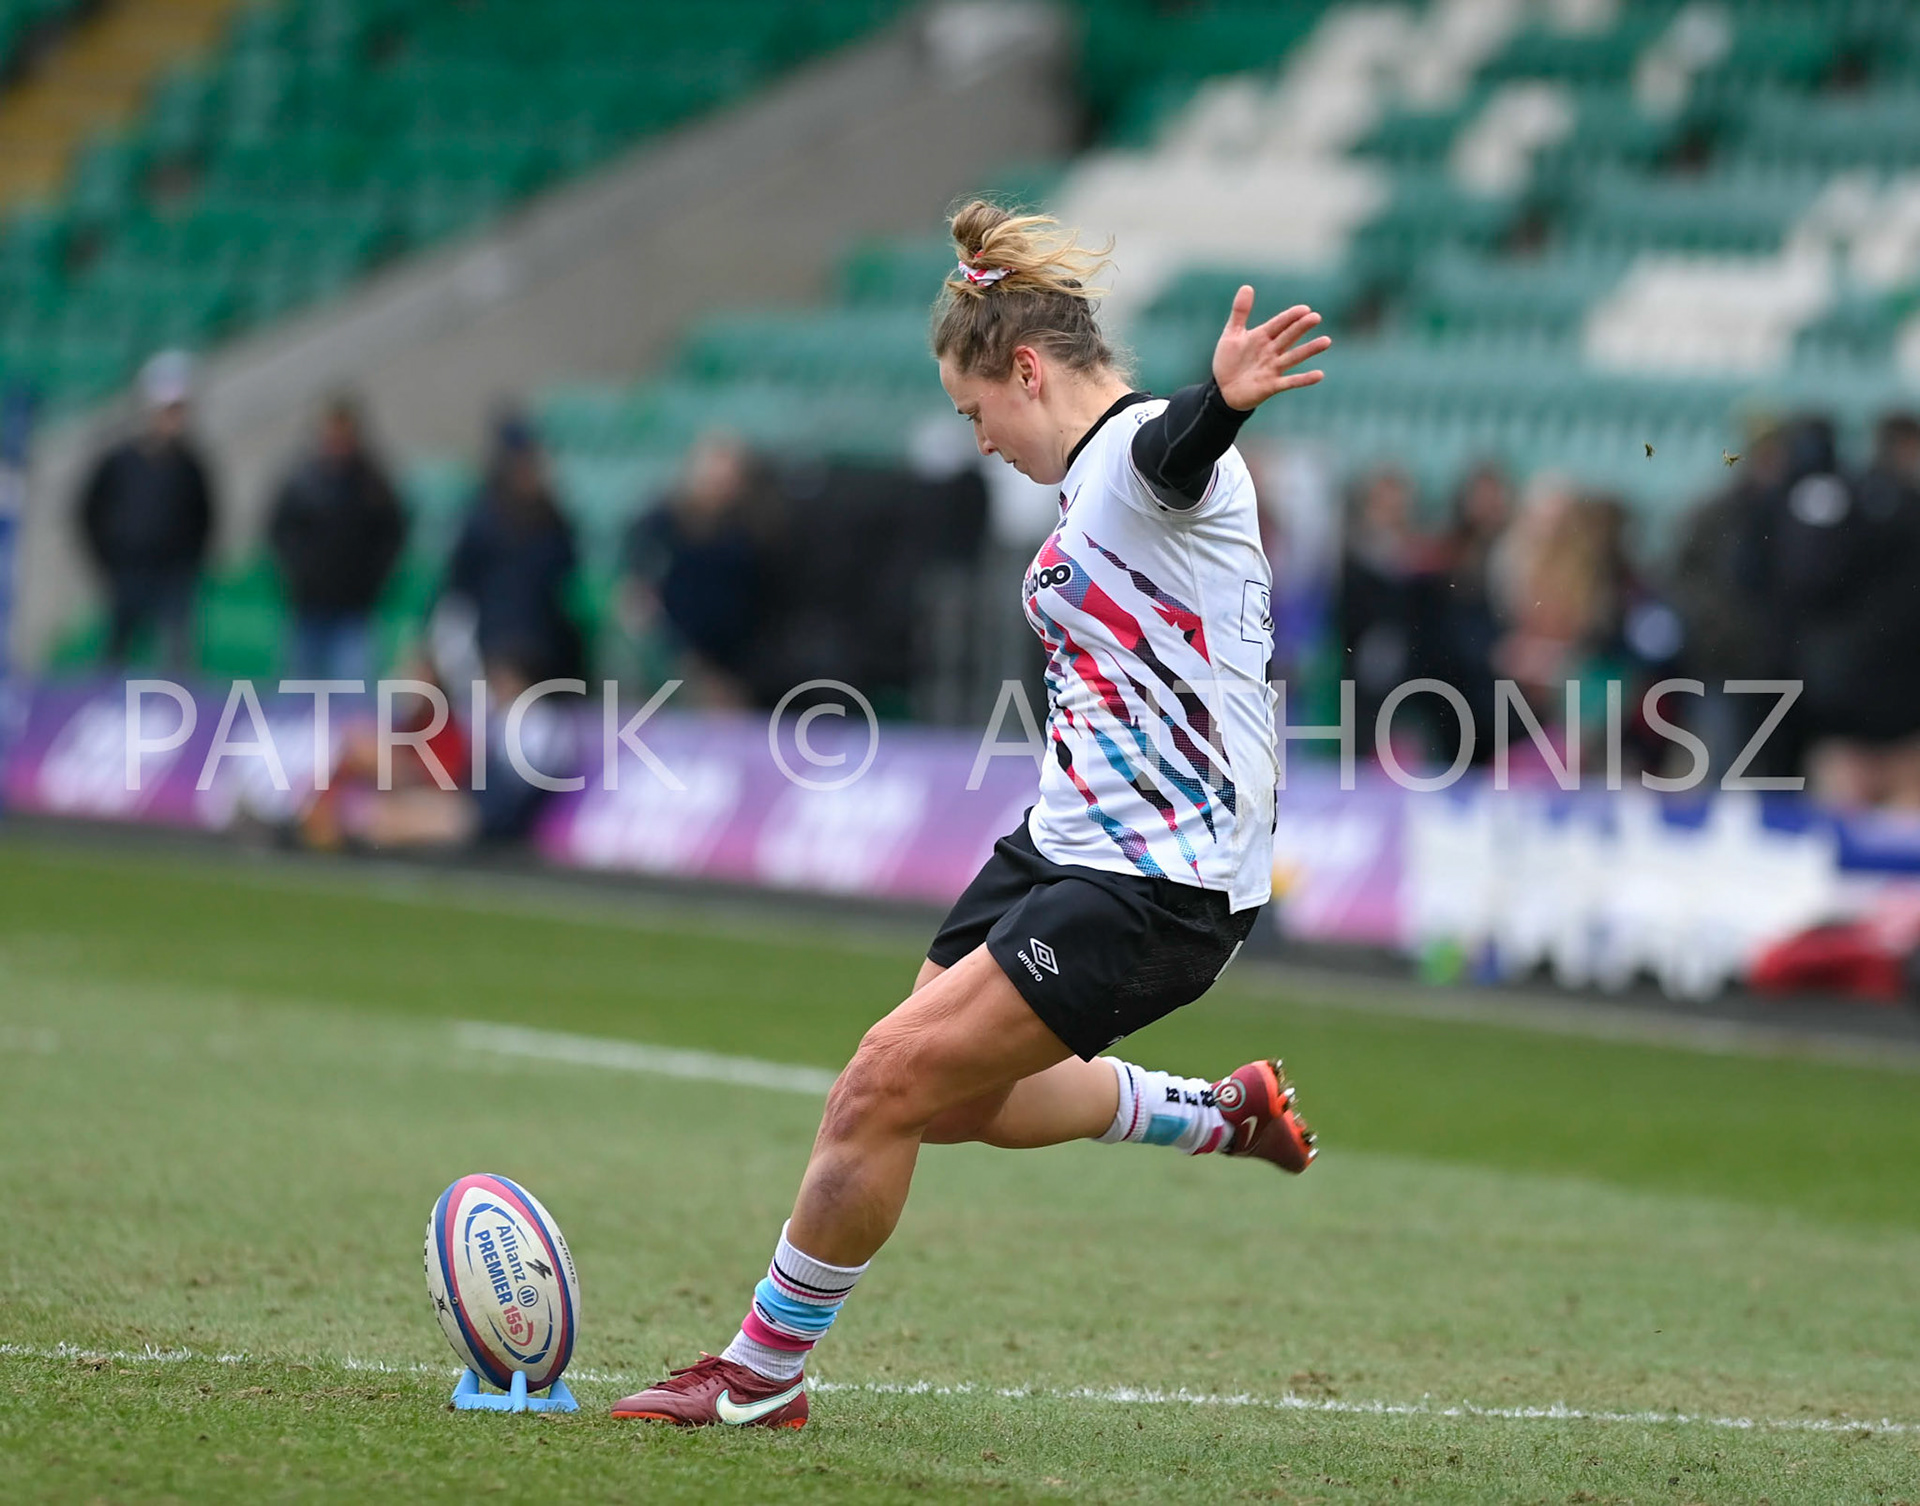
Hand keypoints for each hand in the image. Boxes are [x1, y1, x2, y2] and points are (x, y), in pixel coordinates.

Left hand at [1211, 287, 1331, 411]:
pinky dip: (1304, 379)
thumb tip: (1247, 286)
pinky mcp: (1272, 386)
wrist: (1222, 390)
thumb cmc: (1228, 361)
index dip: (1290, 316)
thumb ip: (1240, 312)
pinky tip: (1320, 375)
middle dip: (1301, 327)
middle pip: (1289, 337)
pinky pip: (1290, 382)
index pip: (1279, 324)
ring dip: (1309, 350)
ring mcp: (1273, 368)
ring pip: (1293, 357)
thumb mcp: (1231, 334)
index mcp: (1262, 336)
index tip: (1304, 309)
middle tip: (1316, 317)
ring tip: (1326, 341)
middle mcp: (1271, 351)